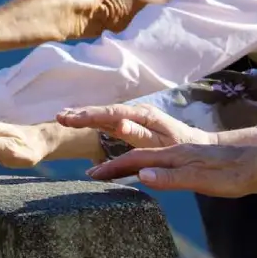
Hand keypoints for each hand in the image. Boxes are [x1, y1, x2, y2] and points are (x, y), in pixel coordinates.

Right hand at [55, 103, 215, 148]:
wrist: (197, 145)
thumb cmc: (182, 146)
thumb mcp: (163, 143)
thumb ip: (141, 134)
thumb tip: (119, 124)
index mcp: (143, 115)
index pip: (112, 113)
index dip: (90, 115)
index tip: (71, 118)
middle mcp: (135, 113)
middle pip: (104, 111)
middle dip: (81, 113)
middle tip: (59, 116)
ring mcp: (132, 118)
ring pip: (103, 115)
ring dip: (83, 116)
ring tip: (62, 118)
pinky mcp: (131, 125)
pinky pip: (107, 121)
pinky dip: (91, 121)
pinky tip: (78, 122)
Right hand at [84, 143, 256, 197]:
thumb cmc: (235, 174)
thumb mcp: (205, 180)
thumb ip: (172, 178)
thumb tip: (141, 176)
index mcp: (175, 154)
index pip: (137, 159)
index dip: (114, 167)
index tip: (93, 174)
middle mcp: (173, 150)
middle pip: (135, 153)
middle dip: (111, 159)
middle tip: (89, 168)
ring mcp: (179, 154)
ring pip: (143, 155)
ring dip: (121, 161)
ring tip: (104, 170)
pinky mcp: (186, 160)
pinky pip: (153, 160)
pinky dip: (137, 165)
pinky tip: (135, 171)